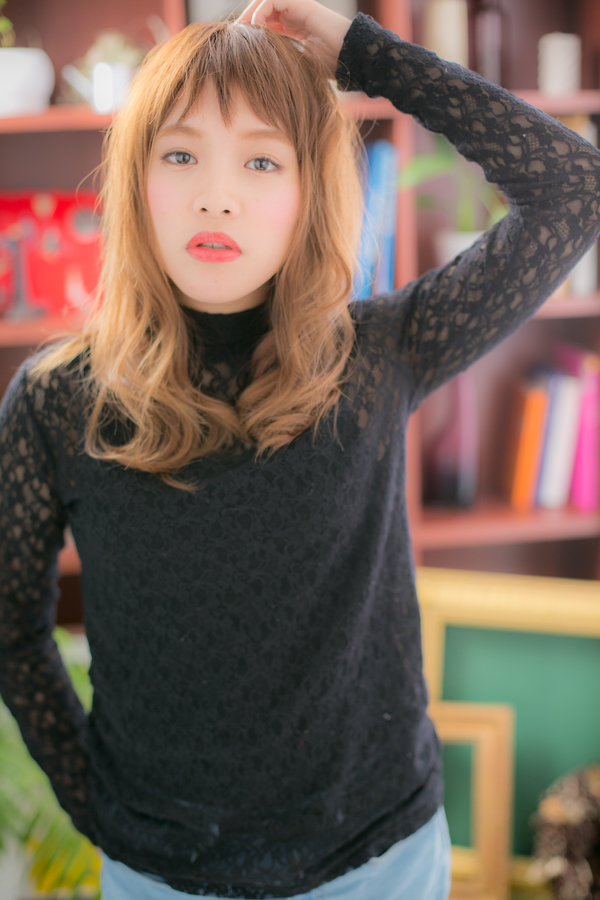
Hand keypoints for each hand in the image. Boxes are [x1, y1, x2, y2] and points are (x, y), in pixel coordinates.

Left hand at [234, 0, 352, 78]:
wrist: (352, 58)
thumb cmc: (331, 67)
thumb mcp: (298, 65)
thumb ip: (283, 61)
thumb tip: (262, 75)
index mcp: (294, 27)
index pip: (265, 22)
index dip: (250, 31)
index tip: (238, 47)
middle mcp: (294, 14)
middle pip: (262, 10)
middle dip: (246, 22)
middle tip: (235, 38)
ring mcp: (297, 6)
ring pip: (264, 2)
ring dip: (250, 16)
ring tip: (243, 34)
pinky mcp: (301, 3)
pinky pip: (272, 0)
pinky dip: (260, 12)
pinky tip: (256, 30)